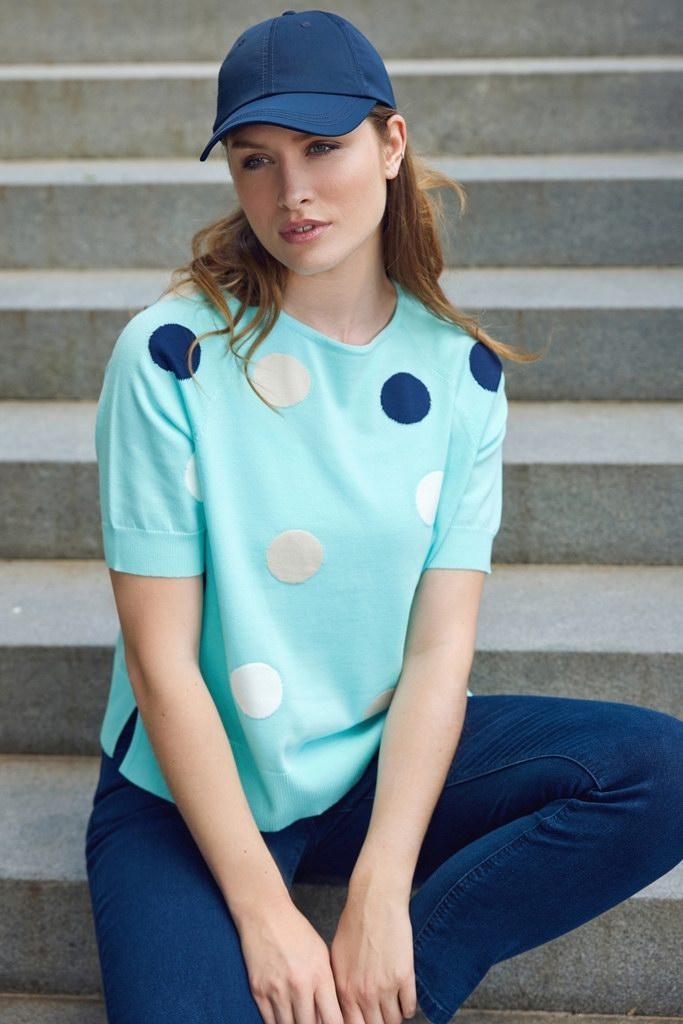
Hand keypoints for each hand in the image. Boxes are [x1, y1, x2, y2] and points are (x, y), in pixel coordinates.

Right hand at [235, 892, 343, 1023]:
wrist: (265, 914)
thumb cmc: (297, 932)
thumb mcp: (321, 955)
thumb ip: (327, 987)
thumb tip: (328, 1016)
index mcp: (320, 975)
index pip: (333, 1019)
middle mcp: (299, 985)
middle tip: (314, 1023)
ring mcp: (277, 990)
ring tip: (299, 1021)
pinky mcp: (258, 990)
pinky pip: (269, 1022)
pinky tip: (284, 1020)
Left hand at [329, 884, 416, 1022]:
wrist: (375, 902)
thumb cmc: (354, 924)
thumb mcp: (337, 957)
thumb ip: (340, 985)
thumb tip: (342, 1005)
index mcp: (344, 990)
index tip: (367, 1019)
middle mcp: (363, 994)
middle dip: (378, 1022)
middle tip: (381, 1014)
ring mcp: (385, 987)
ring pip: (393, 1022)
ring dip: (394, 1016)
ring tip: (393, 1006)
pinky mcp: (404, 977)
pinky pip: (409, 1008)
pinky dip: (408, 1007)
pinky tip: (404, 998)